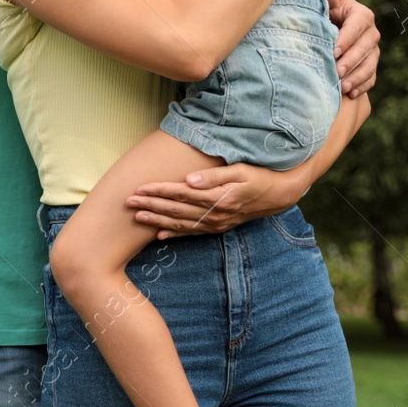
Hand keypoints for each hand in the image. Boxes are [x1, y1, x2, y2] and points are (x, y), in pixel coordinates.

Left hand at [127, 162, 303, 238]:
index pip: (180, 194)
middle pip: (176, 210)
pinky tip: (160, 235)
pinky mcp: (218, 227)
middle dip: (150, 206)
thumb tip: (189, 179)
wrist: (279, 194)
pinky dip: (176, 234)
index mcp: (216, 197)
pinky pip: (193, 232)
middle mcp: (214, 214)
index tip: (139, 188)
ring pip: (181, 223)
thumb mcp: (239, 171)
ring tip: (137, 217)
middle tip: (128, 203)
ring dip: (157, 221)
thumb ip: (213, 176)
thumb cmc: (258, 176)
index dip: (158, 191)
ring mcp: (216, 223)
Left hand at [323, 0, 379, 97]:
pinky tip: (351, 94)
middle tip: (336, 72)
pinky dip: (362, 86)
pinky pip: (371, 77)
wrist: (329, 26)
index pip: (356, 26)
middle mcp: (371, 33)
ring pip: (370, 65)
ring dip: (357, 77)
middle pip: (365, 48)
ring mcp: (373, 50)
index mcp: (361, 14)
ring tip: (343, 87)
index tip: (334, 51)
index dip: (346, 39)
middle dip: (350, 61)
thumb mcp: (325, 3)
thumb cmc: (324, 12)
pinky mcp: (371, 64)